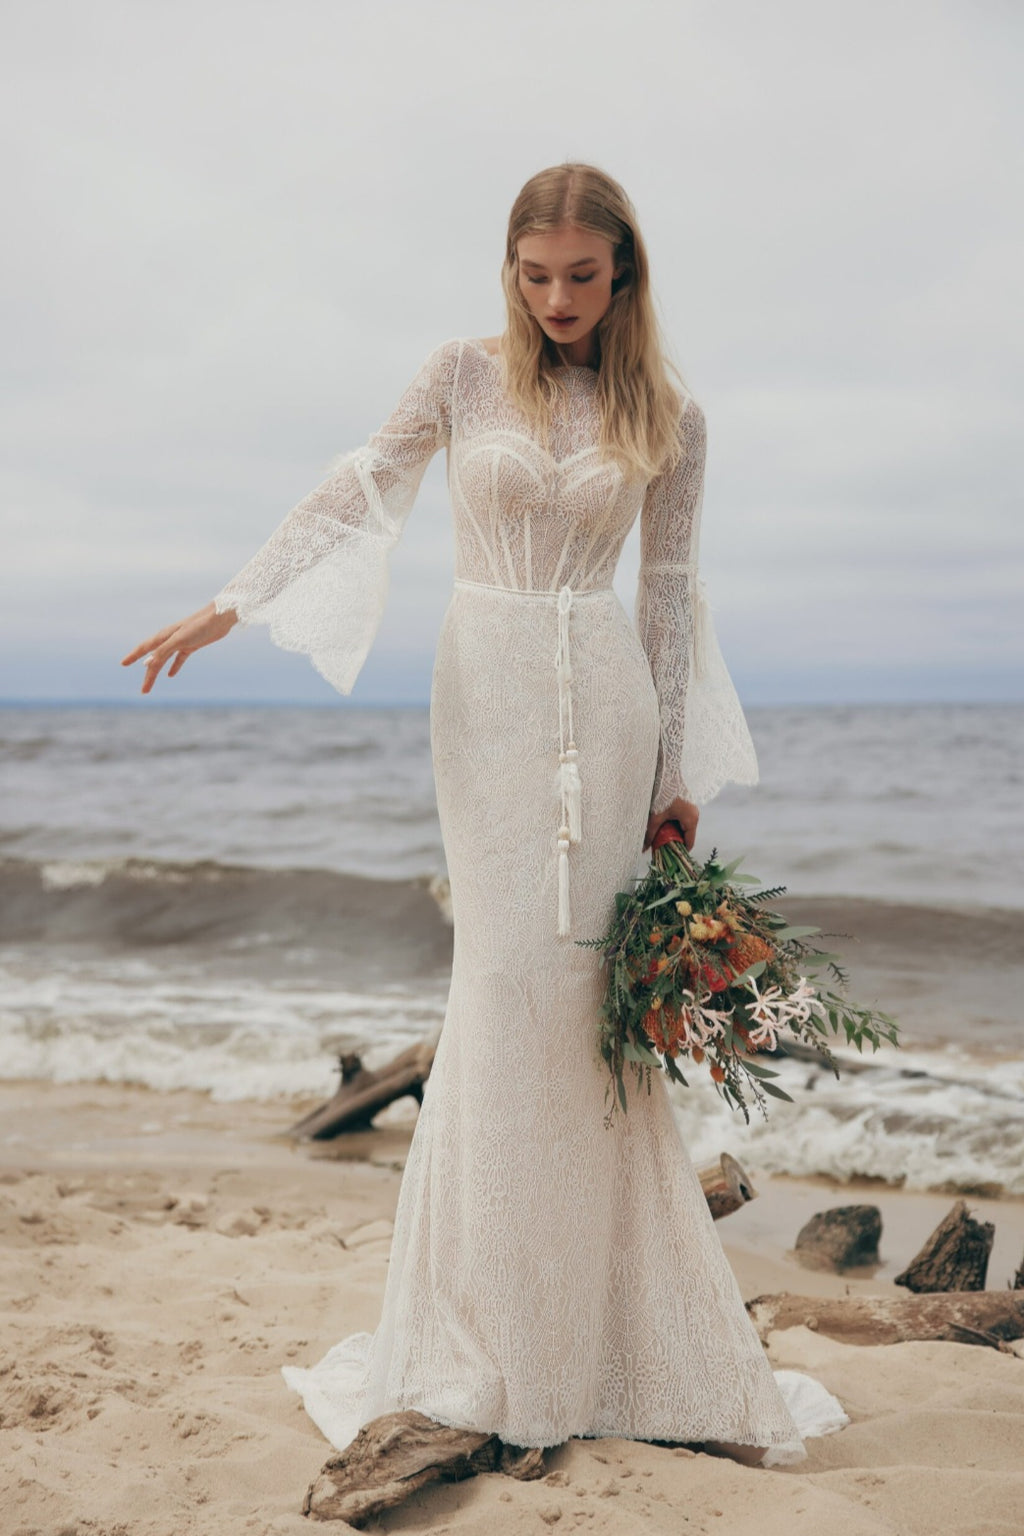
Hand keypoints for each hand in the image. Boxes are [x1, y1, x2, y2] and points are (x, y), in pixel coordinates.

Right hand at [121, 601, 237, 693]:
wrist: (220, 617)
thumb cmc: (200, 626)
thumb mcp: (180, 640)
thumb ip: (164, 651)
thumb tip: (149, 664)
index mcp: (164, 636)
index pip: (144, 648)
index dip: (133, 656)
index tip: (123, 664)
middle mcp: (169, 639)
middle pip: (154, 660)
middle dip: (148, 676)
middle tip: (143, 691)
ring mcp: (180, 642)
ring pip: (164, 660)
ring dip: (157, 672)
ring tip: (150, 685)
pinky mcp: (191, 645)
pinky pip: (178, 658)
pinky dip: (174, 667)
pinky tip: (170, 675)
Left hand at [643, 795, 698, 852]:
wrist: (665, 773)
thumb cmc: (662, 794)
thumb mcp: (655, 817)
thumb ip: (650, 834)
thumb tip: (643, 849)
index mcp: (691, 820)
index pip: (689, 843)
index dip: (679, 852)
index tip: (669, 857)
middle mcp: (694, 815)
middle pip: (686, 835)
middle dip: (674, 842)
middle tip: (661, 847)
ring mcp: (691, 808)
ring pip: (683, 826)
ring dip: (672, 832)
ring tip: (659, 836)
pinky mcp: (686, 803)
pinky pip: (682, 818)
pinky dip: (673, 823)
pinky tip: (662, 824)